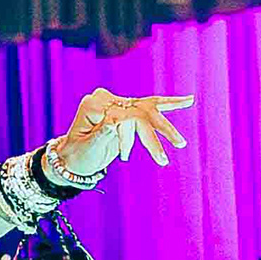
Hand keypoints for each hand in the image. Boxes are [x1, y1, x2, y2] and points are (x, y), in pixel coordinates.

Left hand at [41, 88, 194, 186]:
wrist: (72, 159)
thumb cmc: (78, 156)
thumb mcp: (88, 148)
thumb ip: (102, 134)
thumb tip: (116, 122)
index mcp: (95, 104)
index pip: (122, 115)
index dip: (126, 136)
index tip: (123, 155)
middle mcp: (108, 99)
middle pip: (139, 111)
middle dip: (158, 131)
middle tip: (174, 147)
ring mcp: (118, 103)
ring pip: (149, 109)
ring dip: (167, 124)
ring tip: (184, 128)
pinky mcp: (128, 111)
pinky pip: (150, 107)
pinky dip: (169, 105)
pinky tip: (188, 101)